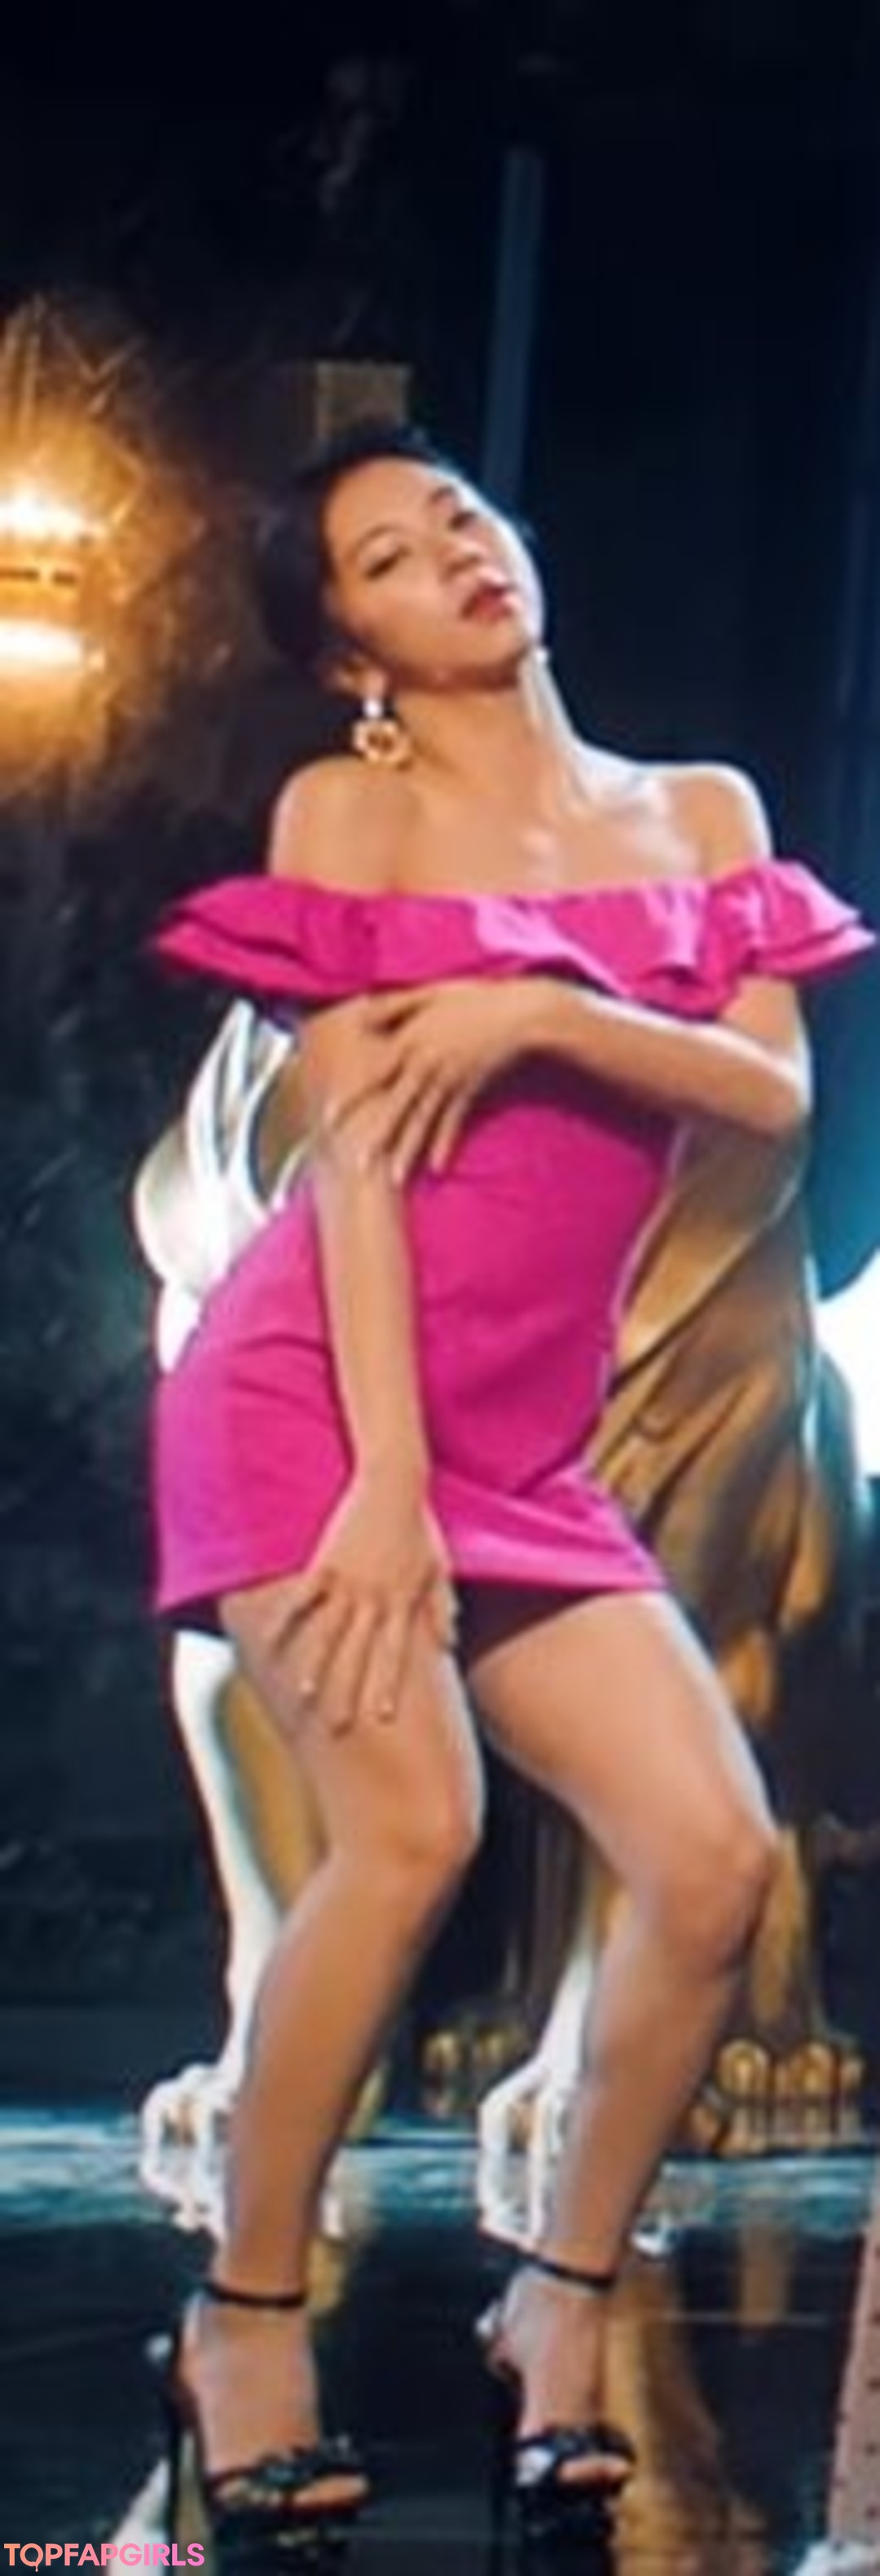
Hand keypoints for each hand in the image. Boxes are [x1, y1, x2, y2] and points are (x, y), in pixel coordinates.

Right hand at [285, 1467, 457, 1733]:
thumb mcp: (437, 1567)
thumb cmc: (419, 1524)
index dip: (389, 1686)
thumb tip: (450, 1642)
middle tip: (339, 1726)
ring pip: (330, 1632)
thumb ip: (442, 1606)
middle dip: (350, 1691)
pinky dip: (288, 1617)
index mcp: (402, 1603)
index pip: (396, 1654)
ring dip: (317, 1666)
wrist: (395, 1482)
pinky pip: (304, 1596)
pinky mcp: (327, 1562)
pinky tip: (271, 1639)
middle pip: (361, 1654)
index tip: (384, 1718)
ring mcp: (349, 1582)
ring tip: (304, 1694)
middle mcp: (376, 1599)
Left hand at [325, 979, 539, 1178]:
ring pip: (424, 1120)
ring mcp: (449, 1080)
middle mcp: (426, 1064)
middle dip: (376, 1137)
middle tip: (356, 1164)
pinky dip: (445, 1143)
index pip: (372, 1074)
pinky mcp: (470, 1089)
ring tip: (393, 1178)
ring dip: (408, 1151)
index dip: (351, 1097)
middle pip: (395, 1106)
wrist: (519, 1012)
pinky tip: (435, 1168)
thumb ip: (393, 1005)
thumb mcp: (429, 994)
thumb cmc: (471, 998)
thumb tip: (358, 1013)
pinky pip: (455, 1121)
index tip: (329, 1118)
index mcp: (411, 1041)